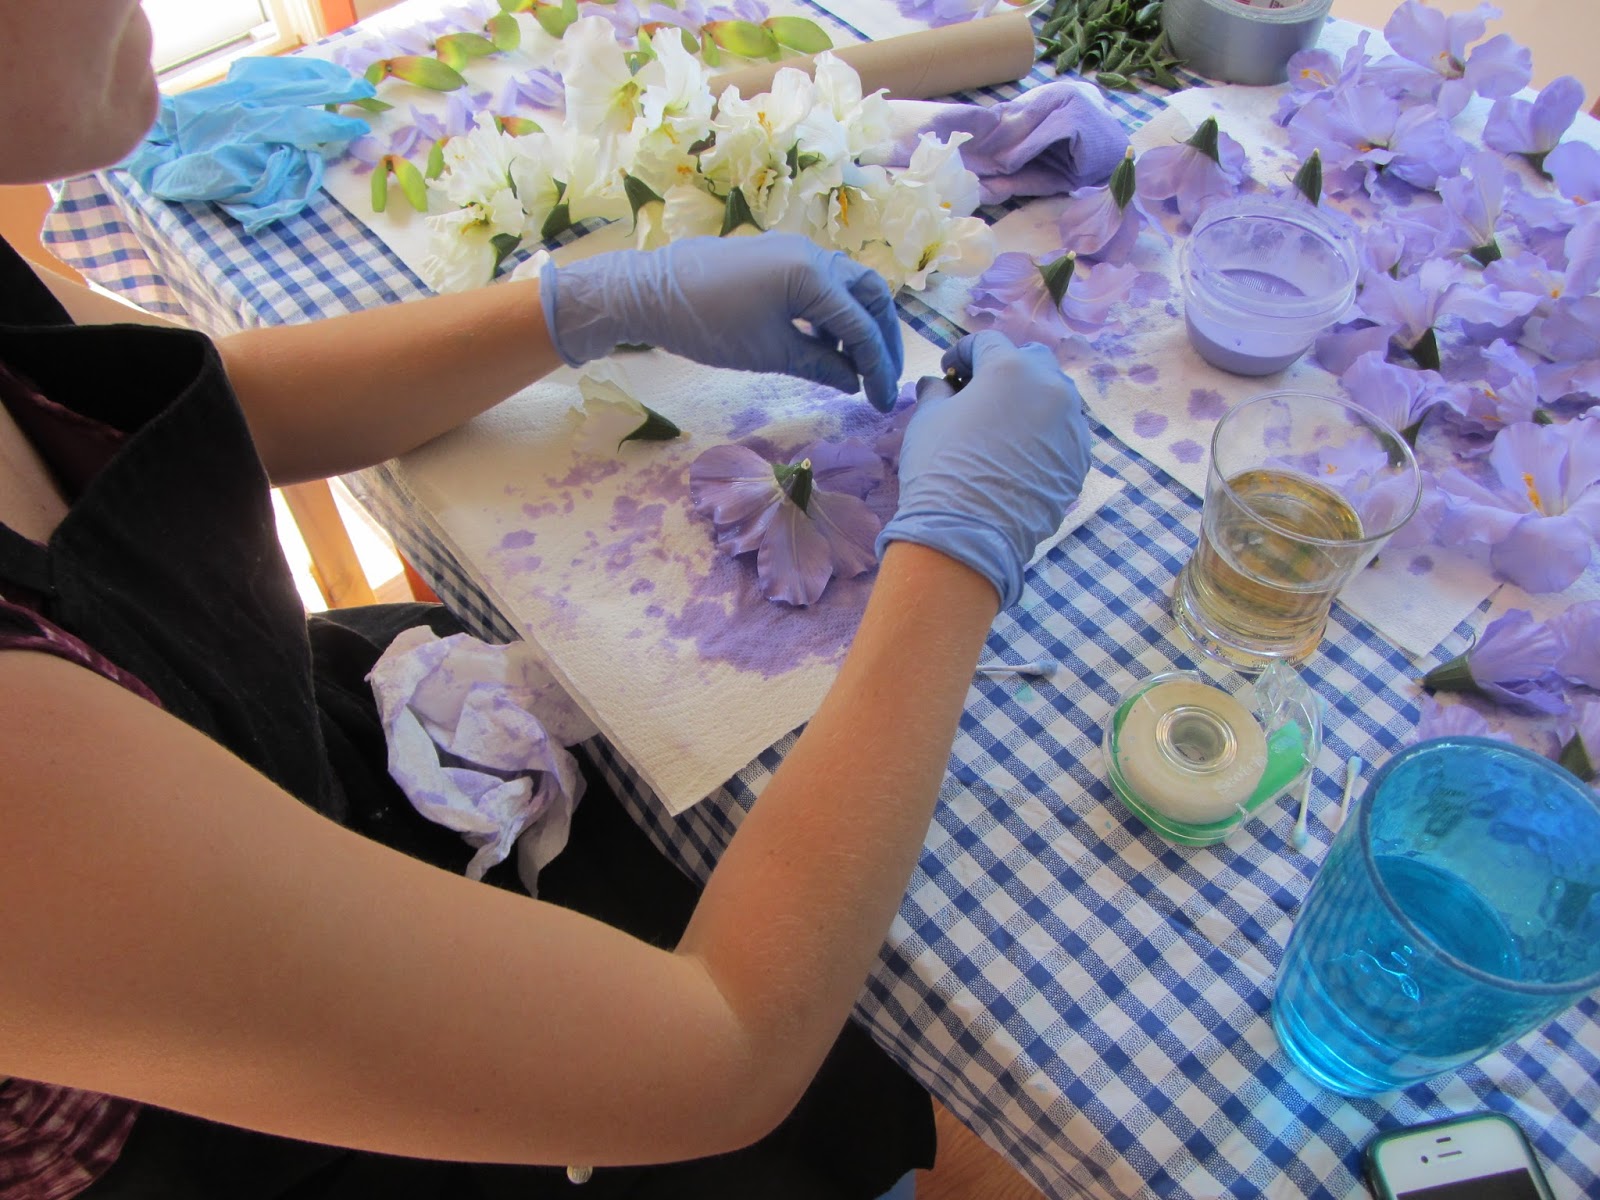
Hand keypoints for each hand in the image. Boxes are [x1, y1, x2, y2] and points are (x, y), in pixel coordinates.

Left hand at [540, 233, 904, 411]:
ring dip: (860, 326)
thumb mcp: (769, 353)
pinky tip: (827, 349)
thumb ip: (820, 365)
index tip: (883, 401)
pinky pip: (823, 285)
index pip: (861, 326)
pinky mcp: (780, 258)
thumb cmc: (707, 325)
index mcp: (812, 275)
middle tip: (887, 379)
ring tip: (858, 369)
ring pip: (849, 288)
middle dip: (884, 339)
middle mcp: (812, 254)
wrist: (653, 292)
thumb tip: (854, 381)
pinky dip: (833, 317)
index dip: (878, 368)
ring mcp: (796, 252)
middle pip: (870, 295)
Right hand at [877, 331, 1092, 608]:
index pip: (987, 342)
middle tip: (979, 393)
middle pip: (1031, 360)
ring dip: (1029, 400)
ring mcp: (1072, 425)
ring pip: (1054, 396)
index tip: (948, 371)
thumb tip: (938, 383)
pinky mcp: (1079, 460)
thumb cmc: (941, 467)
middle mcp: (1051, 387)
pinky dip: (1044, 434)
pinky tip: (1020, 455)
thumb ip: (936, 391)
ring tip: (1003, 426)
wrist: (969, 533)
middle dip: (1005, 369)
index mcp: (1011, 368)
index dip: (962, 353)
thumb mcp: (927, 420)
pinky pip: (1063, 433)